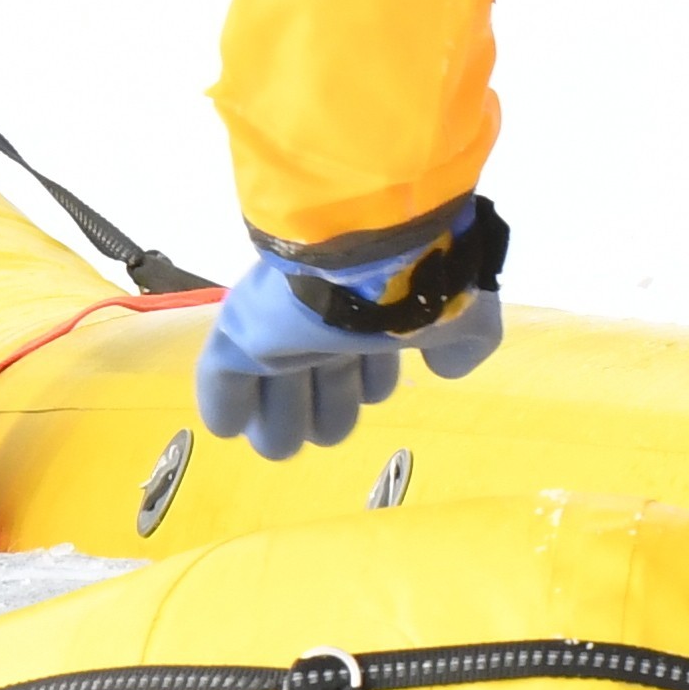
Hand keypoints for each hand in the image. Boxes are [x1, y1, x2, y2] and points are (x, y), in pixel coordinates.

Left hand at [190, 198, 509, 461]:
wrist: (371, 244)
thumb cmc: (420, 278)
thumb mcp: (465, 315)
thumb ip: (463, 343)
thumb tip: (448, 366)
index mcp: (374, 310)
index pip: (368, 356)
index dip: (372, 382)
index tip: (376, 392)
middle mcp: (326, 316)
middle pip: (321, 377)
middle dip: (327, 410)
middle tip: (327, 433)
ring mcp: (281, 325)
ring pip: (273, 387)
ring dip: (280, 422)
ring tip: (279, 445)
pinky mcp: (241, 334)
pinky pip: (224, 380)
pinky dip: (226, 406)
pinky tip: (227, 428)